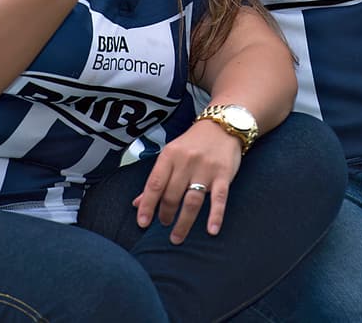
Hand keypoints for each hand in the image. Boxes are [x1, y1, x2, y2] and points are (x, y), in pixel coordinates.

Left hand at [132, 120, 242, 242]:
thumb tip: (137, 204)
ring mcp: (206, 168)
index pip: (154, 184)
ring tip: (176, 237)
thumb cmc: (193, 143)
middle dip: (165, 214)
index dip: (147, 205)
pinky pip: (219, 198)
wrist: (223, 125)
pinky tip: (211, 230)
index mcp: (170, 155)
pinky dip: (215, 215)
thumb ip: (157, 179)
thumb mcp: (171, 155)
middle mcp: (186, 161)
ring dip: (183, 223)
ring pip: (192, 201)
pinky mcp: (224, 174)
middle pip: (171, 195)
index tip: (142, 223)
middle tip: (164, 224)